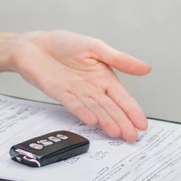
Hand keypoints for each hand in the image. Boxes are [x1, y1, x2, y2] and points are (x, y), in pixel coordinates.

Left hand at [12, 30, 150, 141]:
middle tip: (131, 136)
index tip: (141, 124)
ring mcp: (77, 93)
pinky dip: (83, 112)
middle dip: (122, 122)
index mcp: (103, 77)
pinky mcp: (60, 94)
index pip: (122, 97)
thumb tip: (146, 68)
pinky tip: (92, 120)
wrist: (34, 46)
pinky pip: (74, 105)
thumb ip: (119, 59)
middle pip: (110, 108)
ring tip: (116, 132)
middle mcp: (92, 88)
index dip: (132, 110)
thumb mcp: (96, 47)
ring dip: (106, 121)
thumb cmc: (63, 43)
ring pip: (95, 109)